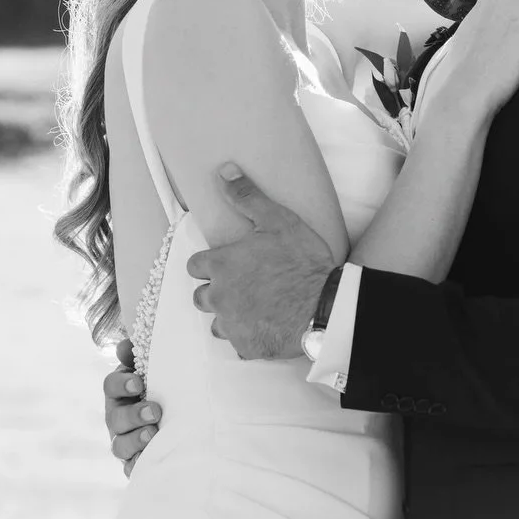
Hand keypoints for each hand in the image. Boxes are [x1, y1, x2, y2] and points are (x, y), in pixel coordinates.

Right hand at [103, 338, 160, 476]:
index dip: (121, 384)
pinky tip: (151, 459)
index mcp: (119, 393)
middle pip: (115, 418)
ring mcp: (124, 442)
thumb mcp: (153, 370)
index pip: (111, 386)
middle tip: (155, 411)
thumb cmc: (161, 390)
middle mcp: (117, 418)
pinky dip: (138, 465)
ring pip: (120, 446)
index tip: (138, 383)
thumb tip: (125, 347)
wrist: (176, 422)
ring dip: (136, 440)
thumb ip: (139, 355)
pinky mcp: (135, 463)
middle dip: (133, 415)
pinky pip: (131, 468)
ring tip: (153, 434)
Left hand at [186, 163, 337, 360]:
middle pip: (201, 296)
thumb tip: (224, 171)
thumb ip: (247, 196)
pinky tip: (266, 326)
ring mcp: (231, 325)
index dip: (209, 264)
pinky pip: (238, 344)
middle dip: (215, 291)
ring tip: (254, 307)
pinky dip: (248, 336)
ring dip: (229, 315)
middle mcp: (218, 297)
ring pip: (216, 323)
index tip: (226, 264)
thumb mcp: (277, 220)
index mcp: (220, 266)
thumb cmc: (301, 262)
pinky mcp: (247, 346)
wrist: (324, 306)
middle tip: (242, 285)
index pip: (194, 266)